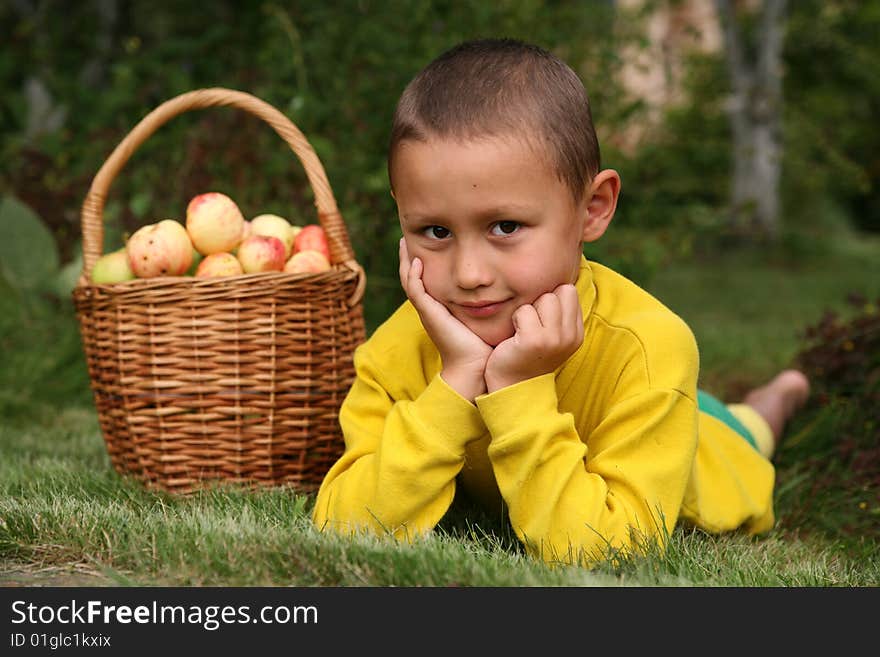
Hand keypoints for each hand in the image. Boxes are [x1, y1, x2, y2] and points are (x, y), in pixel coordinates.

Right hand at [399, 238, 491, 400]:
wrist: (475, 367)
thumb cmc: (483, 345)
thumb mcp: (482, 318)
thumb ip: (485, 303)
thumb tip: (501, 287)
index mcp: (439, 308)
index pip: (424, 281)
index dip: (420, 264)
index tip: (422, 245)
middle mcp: (429, 308)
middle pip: (411, 278)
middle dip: (406, 258)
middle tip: (403, 238)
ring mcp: (427, 311)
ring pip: (409, 282)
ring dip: (405, 261)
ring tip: (402, 242)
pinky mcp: (430, 315)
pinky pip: (417, 291)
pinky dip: (414, 276)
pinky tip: (416, 261)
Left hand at [484, 284, 583, 392]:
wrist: (512, 389)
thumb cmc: (526, 355)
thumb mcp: (551, 334)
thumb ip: (558, 311)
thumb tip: (558, 274)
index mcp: (576, 332)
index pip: (568, 290)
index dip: (550, 298)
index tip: (539, 320)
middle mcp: (570, 336)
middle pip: (558, 291)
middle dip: (540, 302)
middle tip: (529, 327)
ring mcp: (554, 339)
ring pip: (543, 298)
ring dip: (527, 310)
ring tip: (522, 331)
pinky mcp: (535, 340)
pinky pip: (524, 310)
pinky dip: (515, 319)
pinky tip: (514, 337)